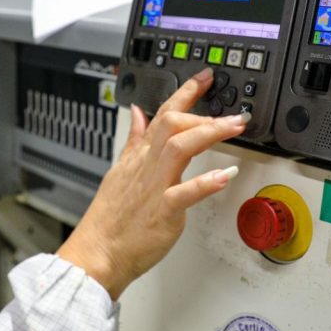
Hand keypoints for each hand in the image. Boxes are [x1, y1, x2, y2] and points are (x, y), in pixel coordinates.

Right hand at [56, 67, 245, 299]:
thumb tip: (139, 113)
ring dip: (208, 133)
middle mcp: (148, 166)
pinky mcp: (163, 212)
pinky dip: (205, 183)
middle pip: (172, 124)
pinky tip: (225, 176)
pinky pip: (184, 193)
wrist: (97, 252)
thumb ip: (134, 140)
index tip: (205, 77)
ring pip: (179, 148)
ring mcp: (155, 187)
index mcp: (140, 156)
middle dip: (203, 112)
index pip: (163, 114)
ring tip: (233, 128)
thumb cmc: (110, 218)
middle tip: (232, 112)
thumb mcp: (120, 170)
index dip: (185, 93)